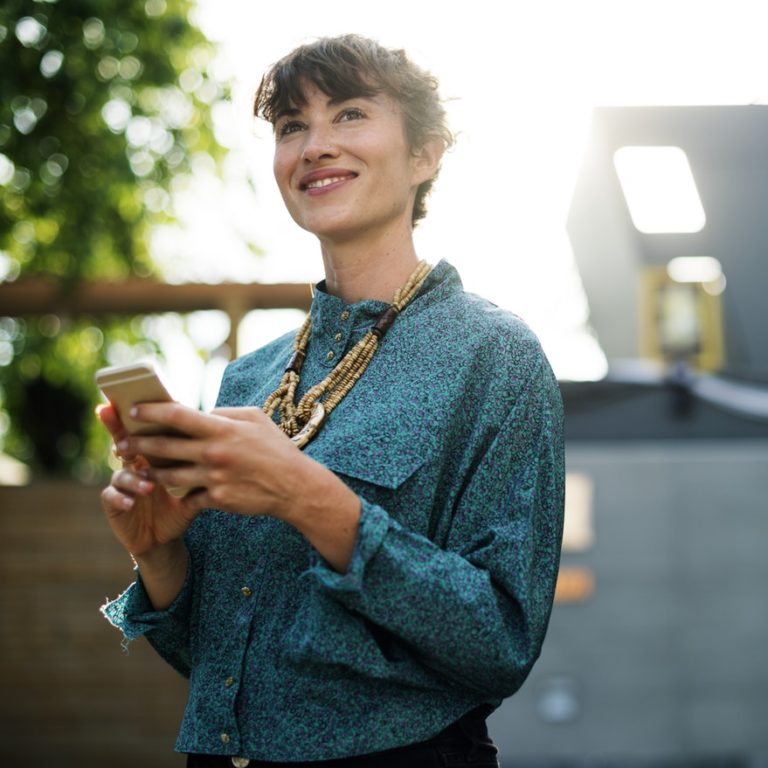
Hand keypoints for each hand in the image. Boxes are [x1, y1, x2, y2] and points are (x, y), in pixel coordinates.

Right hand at [97, 404, 197, 557]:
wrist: (165, 537)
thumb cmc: (181, 504)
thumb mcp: (194, 483)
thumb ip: (203, 463)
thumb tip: (225, 440)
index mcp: (153, 454)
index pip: (146, 430)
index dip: (139, 416)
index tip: (135, 401)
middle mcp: (134, 464)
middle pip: (123, 441)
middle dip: (118, 430)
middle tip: (120, 425)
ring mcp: (121, 483)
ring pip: (122, 472)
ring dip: (134, 477)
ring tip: (149, 486)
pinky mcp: (114, 503)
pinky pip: (111, 496)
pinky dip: (120, 497)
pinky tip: (130, 502)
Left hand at [115, 402, 362, 572]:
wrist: (294, 486)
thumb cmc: (275, 448)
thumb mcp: (255, 418)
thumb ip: (225, 413)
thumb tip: (202, 412)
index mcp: (222, 429)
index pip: (176, 415)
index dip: (150, 411)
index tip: (133, 410)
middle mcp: (214, 453)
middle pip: (163, 447)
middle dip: (137, 444)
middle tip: (120, 443)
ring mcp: (214, 478)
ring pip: (169, 475)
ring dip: (150, 471)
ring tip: (138, 468)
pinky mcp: (217, 500)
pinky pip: (189, 496)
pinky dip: (179, 492)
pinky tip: (169, 490)